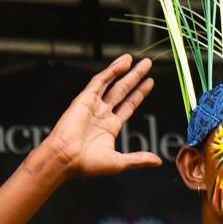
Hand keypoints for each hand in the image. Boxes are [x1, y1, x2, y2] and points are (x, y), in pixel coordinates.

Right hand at [33, 55, 163, 179]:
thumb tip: (158, 161)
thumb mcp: (118, 162)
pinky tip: (123, 63)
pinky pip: (99, 81)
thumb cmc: (87, 164)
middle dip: (135, 77)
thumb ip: (138, 159)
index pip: (128, 105)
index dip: (139, 94)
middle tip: (147, 64)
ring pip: (111, 83)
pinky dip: (111, 71)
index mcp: (109, 127)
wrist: (65, 158)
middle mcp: (102, 114)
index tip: (150, 82)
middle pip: (122, 91)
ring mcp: (93, 105)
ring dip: (123, 70)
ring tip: (135, 59)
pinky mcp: (84, 99)